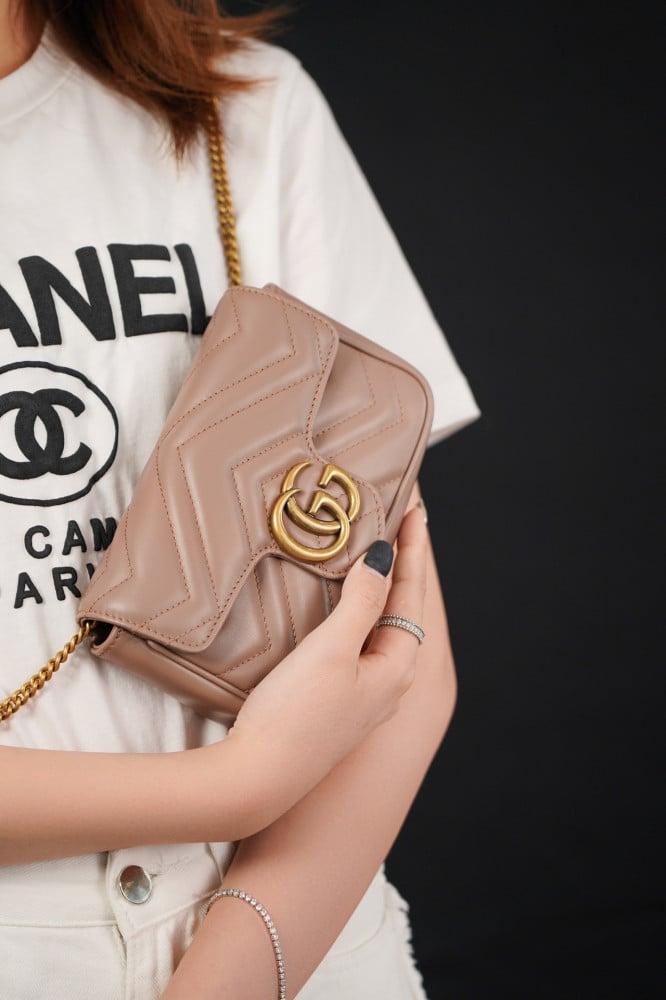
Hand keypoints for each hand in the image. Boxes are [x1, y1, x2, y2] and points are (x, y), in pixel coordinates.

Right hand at [225, 505, 427, 832]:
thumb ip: (362, 601)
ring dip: (381, 587)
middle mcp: (388, 682)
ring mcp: (364, 695)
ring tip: (377, 553)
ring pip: (381, 626)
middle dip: (403, 564)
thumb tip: (385, 557)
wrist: (257, 778)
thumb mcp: (332, 650)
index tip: (415, 508)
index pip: (412, 594)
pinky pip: (360, 643)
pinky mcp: (337, 702)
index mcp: (396, 668)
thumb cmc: (295, 716)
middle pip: (402, 609)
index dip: (414, 549)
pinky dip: (360, 612)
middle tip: (400, 522)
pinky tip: (344, 606)